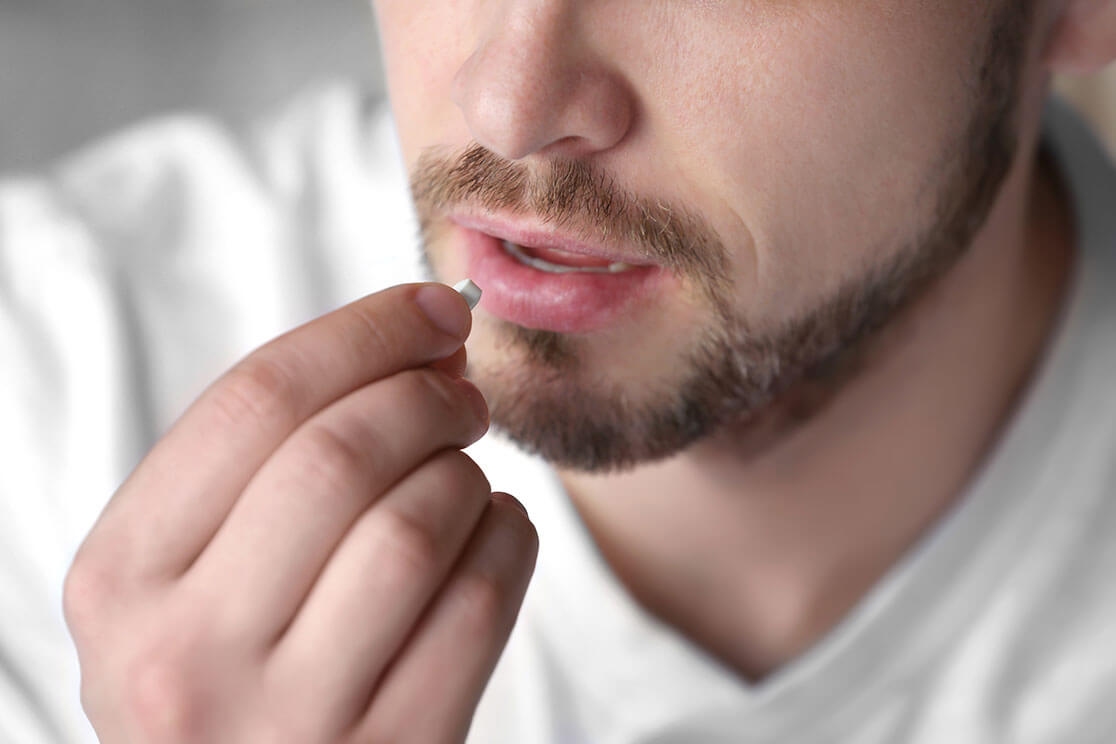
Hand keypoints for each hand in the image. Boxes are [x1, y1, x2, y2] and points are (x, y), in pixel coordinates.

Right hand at [64, 283, 537, 743]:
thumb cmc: (235, 665)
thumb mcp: (195, 572)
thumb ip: (273, 461)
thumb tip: (424, 338)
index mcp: (121, 579)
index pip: (254, 401)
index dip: (363, 333)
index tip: (434, 309)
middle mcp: (184, 655)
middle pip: (339, 453)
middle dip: (426, 396)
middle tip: (463, 393)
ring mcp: (289, 719)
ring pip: (415, 525)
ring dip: (466, 474)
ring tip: (464, 479)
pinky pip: (478, 604)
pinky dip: (508, 540)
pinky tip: (494, 533)